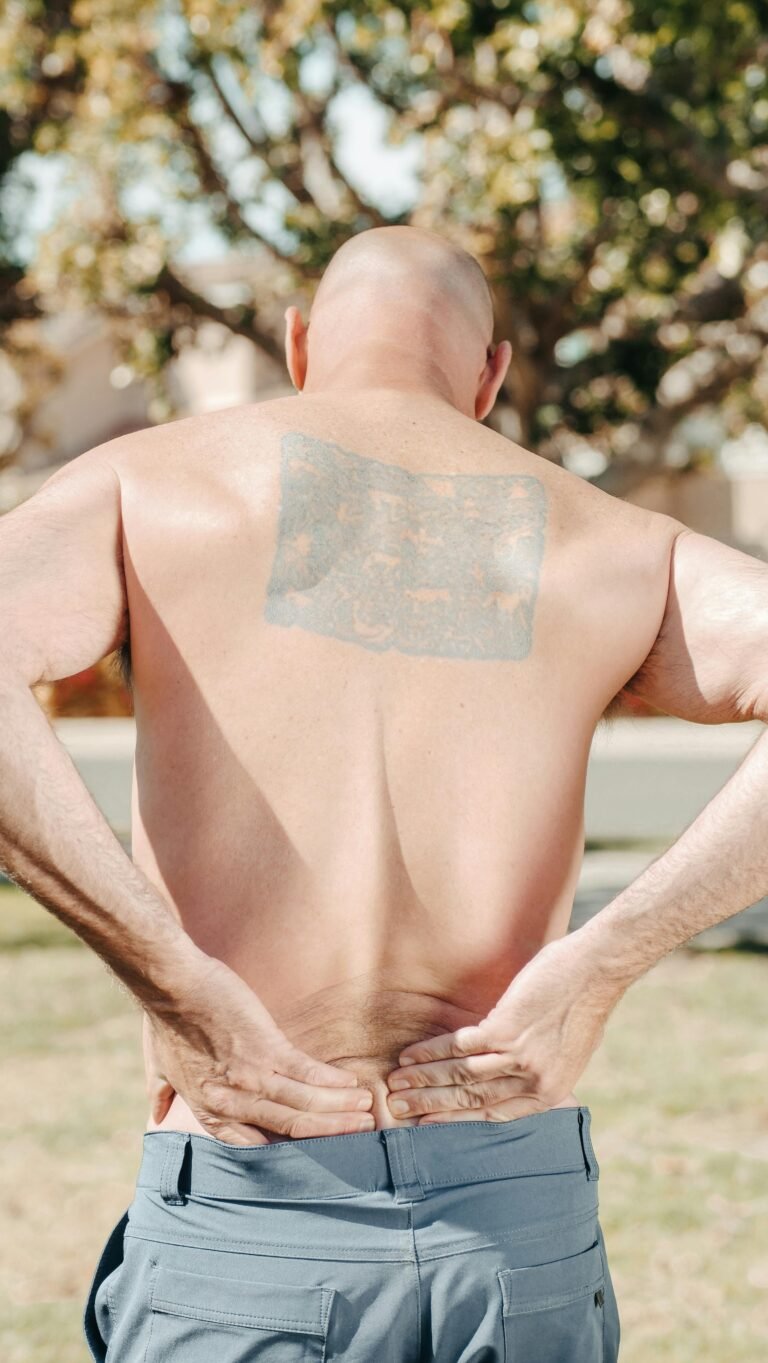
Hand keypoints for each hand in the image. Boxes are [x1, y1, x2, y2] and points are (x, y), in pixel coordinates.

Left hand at [143, 954, 373, 1144]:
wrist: (173, 986)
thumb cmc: (165, 1022)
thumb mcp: (159, 1066)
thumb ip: (162, 1093)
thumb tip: (156, 1113)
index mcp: (211, 1112)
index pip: (257, 1146)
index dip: (291, 1152)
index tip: (316, 1153)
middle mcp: (235, 1102)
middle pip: (292, 1129)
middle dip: (329, 1134)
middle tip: (359, 1134)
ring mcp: (253, 1077)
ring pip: (305, 1105)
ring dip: (340, 1110)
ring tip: (366, 1111)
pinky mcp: (267, 1048)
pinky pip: (307, 1073)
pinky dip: (332, 1082)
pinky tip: (351, 1084)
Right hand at [385, 934, 622, 1123]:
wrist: (594, 972)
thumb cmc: (582, 1005)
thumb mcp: (567, 1052)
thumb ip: (538, 1070)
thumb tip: (509, 1075)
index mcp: (549, 1093)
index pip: (493, 1115)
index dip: (455, 1120)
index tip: (426, 1123)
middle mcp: (533, 1082)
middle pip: (470, 1099)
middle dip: (430, 1105)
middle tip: (398, 1109)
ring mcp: (519, 1057)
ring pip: (461, 1075)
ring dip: (423, 1081)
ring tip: (396, 1084)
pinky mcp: (507, 1031)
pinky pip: (460, 1045)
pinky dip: (432, 1051)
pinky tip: (412, 1055)